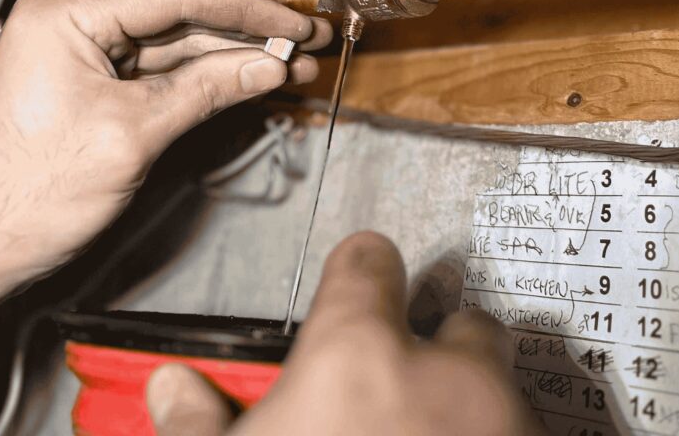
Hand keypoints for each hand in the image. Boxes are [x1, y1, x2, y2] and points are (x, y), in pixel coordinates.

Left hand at [0, 0, 329, 355]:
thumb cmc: (24, 195)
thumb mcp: (132, 135)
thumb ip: (205, 91)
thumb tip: (265, 66)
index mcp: (67, 15)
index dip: (245, 9)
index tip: (293, 22)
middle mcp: (71, 22)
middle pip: (177, 16)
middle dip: (245, 33)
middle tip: (305, 40)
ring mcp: (79, 53)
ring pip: (171, 46)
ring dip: (229, 58)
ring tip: (290, 65)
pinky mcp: (88, 84)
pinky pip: (154, 72)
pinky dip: (200, 80)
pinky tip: (245, 80)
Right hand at [147, 232, 543, 435]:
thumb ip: (198, 427)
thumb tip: (170, 388)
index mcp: (359, 352)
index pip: (369, 260)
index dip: (359, 273)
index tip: (355, 289)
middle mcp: (447, 374)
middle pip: (461, 322)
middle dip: (441, 352)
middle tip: (401, 402)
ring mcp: (507, 428)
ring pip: (503, 391)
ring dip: (477, 414)